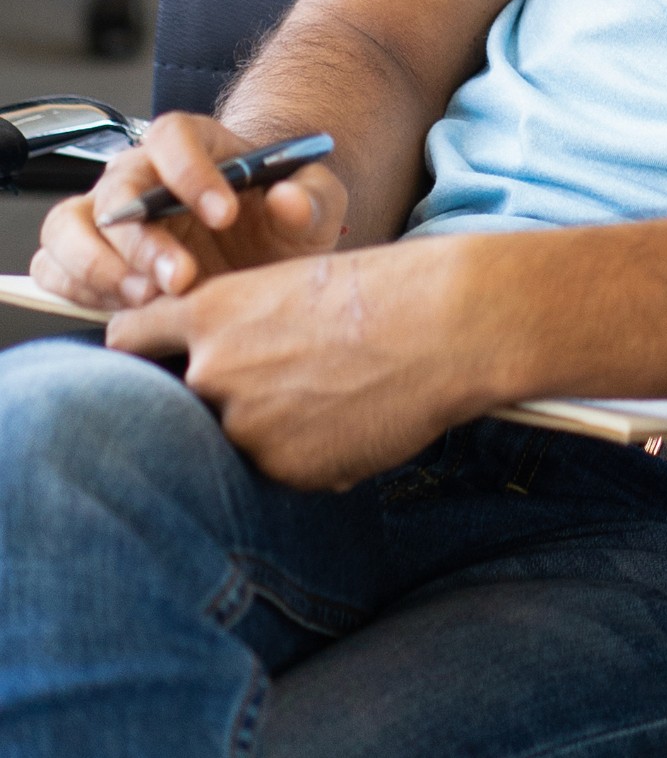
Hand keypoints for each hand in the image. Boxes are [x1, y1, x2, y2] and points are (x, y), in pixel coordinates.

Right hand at [35, 113, 346, 312]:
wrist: (261, 252)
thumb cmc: (282, 220)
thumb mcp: (315, 206)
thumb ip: (310, 199)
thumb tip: (287, 200)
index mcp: (195, 146)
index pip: (173, 136)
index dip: (190, 171)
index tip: (224, 214)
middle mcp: (140, 175)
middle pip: (116, 188)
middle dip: (143, 239)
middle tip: (180, 278)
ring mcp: (106, 217)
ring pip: (67, 227)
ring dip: (97, 266)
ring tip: (146, 299)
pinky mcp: (89, 260)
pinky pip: (53, 268)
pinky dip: (76, 290)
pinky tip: (122, 310)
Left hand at [105, 236, 495, 488]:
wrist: (446, 326)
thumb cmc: (385, 290)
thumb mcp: (293, 287)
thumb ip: (241, 331)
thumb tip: (219, 375)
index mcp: (211, 314)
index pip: (129, 339)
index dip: (141, 352)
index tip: (155, 361)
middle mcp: (212, 372)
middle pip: (184, 401)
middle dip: (223, 399)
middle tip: (286, 384)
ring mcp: (244, 427)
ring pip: (237, 440)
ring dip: (271, 431)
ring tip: (335, 400)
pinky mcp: (283, 470)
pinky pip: (280, 470)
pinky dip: (310, 455)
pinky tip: (356, 422)